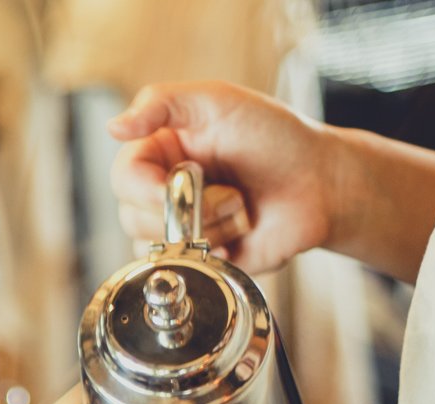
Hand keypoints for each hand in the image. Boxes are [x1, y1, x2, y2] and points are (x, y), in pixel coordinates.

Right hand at [108, 81, 338, 272]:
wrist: (321, 185)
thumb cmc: (276, 137)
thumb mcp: (217, 101)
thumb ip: (161, 103)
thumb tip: (113, 127)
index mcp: (160, 151)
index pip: (124, 179)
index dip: (146, 189)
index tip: (179, 183)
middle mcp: (163, 191)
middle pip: (133, 217)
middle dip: (191, 208)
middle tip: (232, 191)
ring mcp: (180, 229)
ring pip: (159, 246)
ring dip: (209, 228)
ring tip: (241, 208)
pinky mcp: (200, 260)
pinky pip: (184, 270)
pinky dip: (215, 253)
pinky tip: (240, 233)